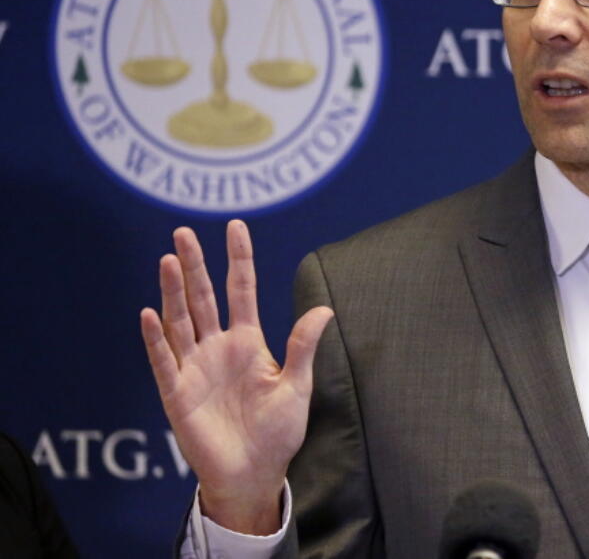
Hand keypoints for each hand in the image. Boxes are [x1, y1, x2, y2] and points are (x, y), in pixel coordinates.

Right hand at [139, 221, 333, 534]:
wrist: (254, 474)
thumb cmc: (278, 432)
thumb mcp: (296, 386)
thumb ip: (302, 347)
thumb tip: (324, 309)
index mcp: (248, 341)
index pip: (240, 290)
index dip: (238, 259)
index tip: (236, 226)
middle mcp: (217, 347)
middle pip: (203, 297)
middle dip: (195, 265)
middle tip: (183, 231)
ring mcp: (194, 368)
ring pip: (180, 321)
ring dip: (173, 292)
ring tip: (169, 260)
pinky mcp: (177, 394)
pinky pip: (164, 361)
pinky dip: (156, 339)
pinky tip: (150, 313)